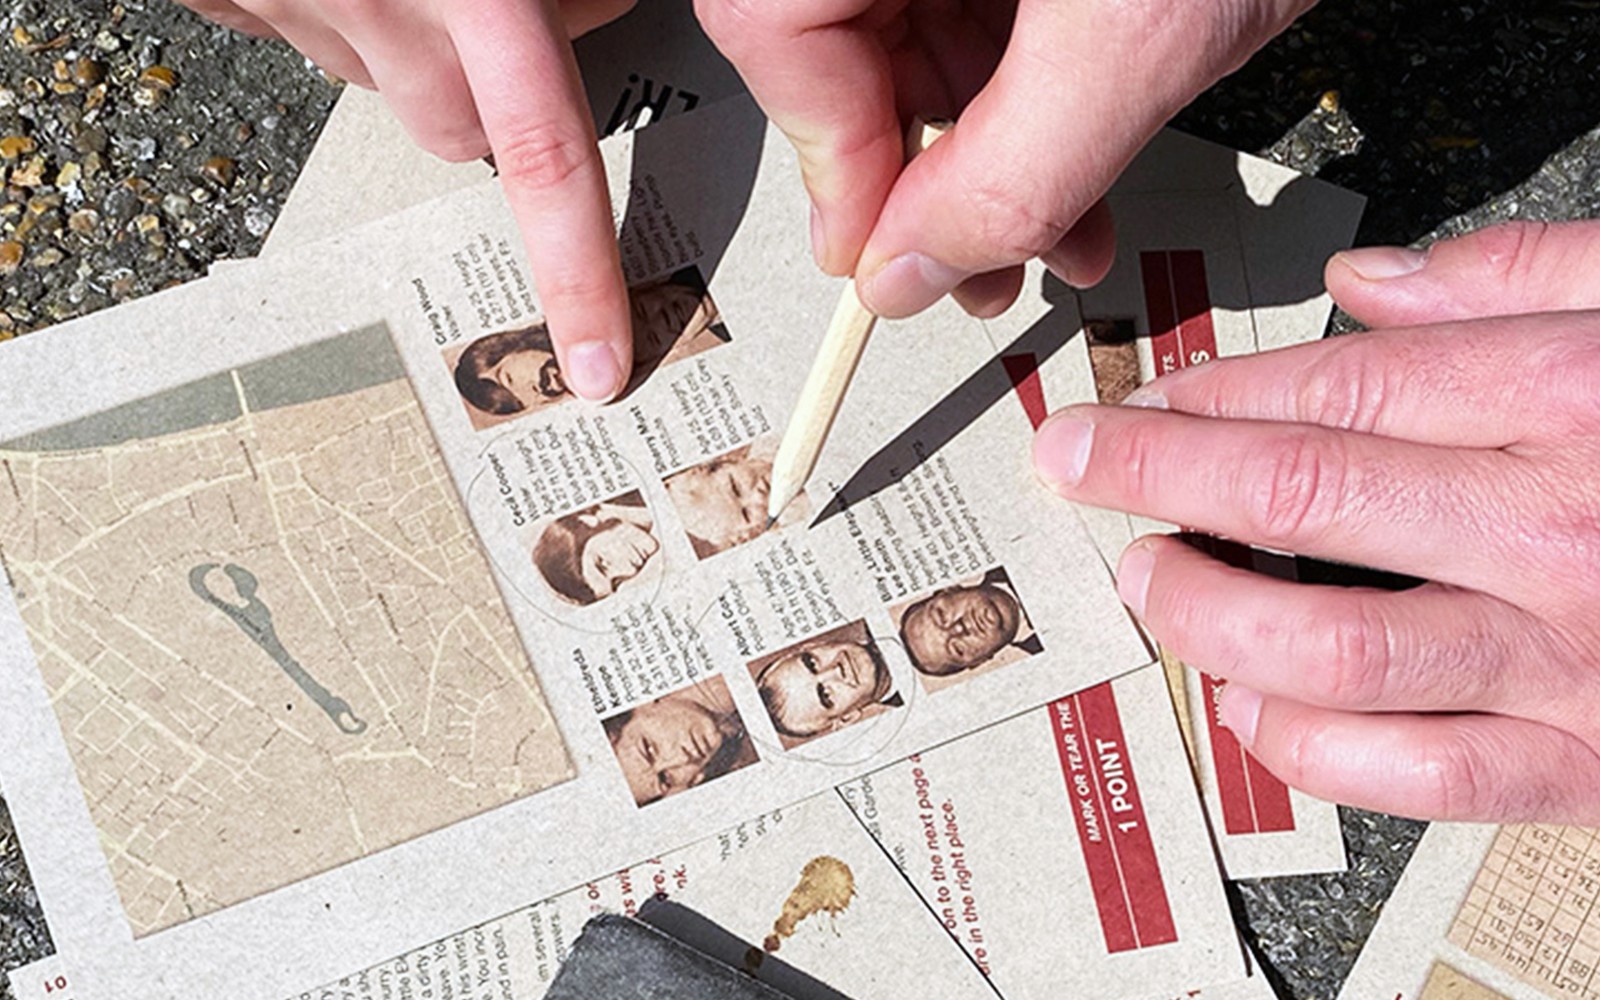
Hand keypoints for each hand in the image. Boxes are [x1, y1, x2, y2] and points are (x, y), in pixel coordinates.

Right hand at [180, 0, 638, 399]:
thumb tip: (583, 17)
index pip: (548, 163)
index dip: (580, 276)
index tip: (597, 363)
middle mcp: (386, 21)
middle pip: (467, 132)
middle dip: (493, 96)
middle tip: (498, 11)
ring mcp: (301, 13)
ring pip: (390, 81)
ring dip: (414, 40)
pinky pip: (311, 34)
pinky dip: (338, 8)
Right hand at [694, 0, 1313, 317]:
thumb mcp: (1134, 34)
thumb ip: (1011, 171)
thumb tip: (910, 273)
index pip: (776, 27)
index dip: (831, 160)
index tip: (889, 260)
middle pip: (841, 38)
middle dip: (927, 172)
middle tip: (979, 264)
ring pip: (917, 29)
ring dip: (988, 151)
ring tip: (1062, 231)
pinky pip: (983, 6)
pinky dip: (1031, 92)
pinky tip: (1085, 154)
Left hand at [1033, 220, 1599, 822]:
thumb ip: (1531, 278)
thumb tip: (1374, 285)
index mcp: (1572, 400)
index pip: (1331, 392)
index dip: (1204, 398)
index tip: (1134, 402)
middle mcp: (1558, 527)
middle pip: (1296, 497)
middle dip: (1154, 479)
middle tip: (1077, 470)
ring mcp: (1569, 656)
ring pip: (1331, 643)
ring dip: (1206, 614)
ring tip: (1147, 584)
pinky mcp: (1588, 765)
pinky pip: (1420, 775)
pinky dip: (1312, 750)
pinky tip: (1251, 714)